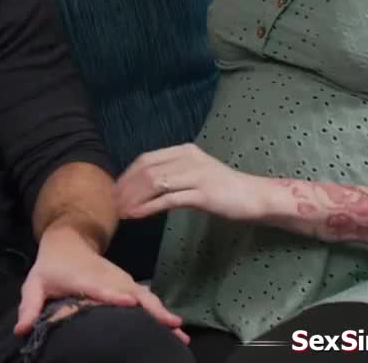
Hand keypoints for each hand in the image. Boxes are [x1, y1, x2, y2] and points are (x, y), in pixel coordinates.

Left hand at [15, 227, 185, 342]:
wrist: (69, 239)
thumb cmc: (51, 267)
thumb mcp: (35, 283)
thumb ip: (29, 306)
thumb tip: (21, 330)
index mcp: (85, 280)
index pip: (101, 287)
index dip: (113, 294)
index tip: (129, 302)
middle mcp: (109, 279)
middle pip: (134, 294)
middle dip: (153, 310)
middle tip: (173, 328)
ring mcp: (121, 281)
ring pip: (146, 298)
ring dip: (163, 315)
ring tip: (181, 336)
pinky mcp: (128, 285)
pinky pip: (147, 300)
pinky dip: (161, 313)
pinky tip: (174, 330)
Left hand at [116, 143, 269, 221]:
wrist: (254, 197)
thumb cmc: (223, 189)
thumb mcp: (195, 174)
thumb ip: (173, 174)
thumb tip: (143, 184)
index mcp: (184, 151)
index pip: (146, 159)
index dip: (127, 175)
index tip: (114, 190)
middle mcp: (188, 158)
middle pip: (146, 170)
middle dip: (125, 187)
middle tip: (112, 204)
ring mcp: (196, 174)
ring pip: (154, 183)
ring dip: (133, 198)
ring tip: (121, 212)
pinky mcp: (202, 193)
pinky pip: (168, 199)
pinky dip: (148, 207)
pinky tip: (137, 215)